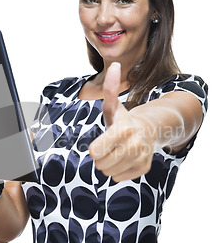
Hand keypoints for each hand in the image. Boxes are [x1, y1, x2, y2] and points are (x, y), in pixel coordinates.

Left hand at [89, 62, 155, 181]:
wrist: (147, 131)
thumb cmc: (122, 119)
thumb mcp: (113, 105)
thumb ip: (110, 88)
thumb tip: (115, 64)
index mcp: (123, 129)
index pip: (96, 152)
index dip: (94, 149)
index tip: (98, 143)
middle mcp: (135, 144)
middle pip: (101, 164)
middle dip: (101, 157)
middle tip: (108, 147)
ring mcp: (141, 157)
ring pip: (109, 172)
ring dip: (108, 164)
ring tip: (115, 152)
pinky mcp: (144, 168)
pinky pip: (119, 178)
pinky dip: (118, 171)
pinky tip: (124, 159)